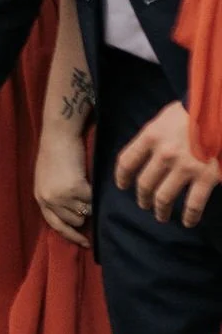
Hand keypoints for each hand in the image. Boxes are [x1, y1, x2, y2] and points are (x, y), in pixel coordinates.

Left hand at [34, 136, 93, 244]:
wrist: (58, 136)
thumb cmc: (54, 154)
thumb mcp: (47, 180)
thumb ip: (56, 198)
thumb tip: (75, 217)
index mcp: (40, 198)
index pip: (56, 226)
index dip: (70, 236)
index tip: (84, 243)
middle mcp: (49, 200)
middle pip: (74, 222)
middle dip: (83, 214)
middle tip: (86, 201)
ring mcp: (62, 196)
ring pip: (85, 213)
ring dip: (89, 204)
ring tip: (86, 189)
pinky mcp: (76, 189)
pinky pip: (92, 201)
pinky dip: (95, 195)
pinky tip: (90, 183)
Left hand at [114, 100, 220, 226]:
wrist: (218, 112)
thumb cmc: (192, 112)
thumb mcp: (165, 119)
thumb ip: (153, 137)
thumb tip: (144, 156)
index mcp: (151, 136)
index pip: (127, 161)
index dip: (122, 177)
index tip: (123, 185)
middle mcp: (164, 154)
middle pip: (144, 184)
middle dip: (142, 198)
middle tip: (144, 204)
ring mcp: (184, 167)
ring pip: (163, 198)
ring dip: (160, 210)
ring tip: (161, 215)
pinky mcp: (205, 177)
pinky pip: (193, 204)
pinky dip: (189, 216)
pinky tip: (188, 222)